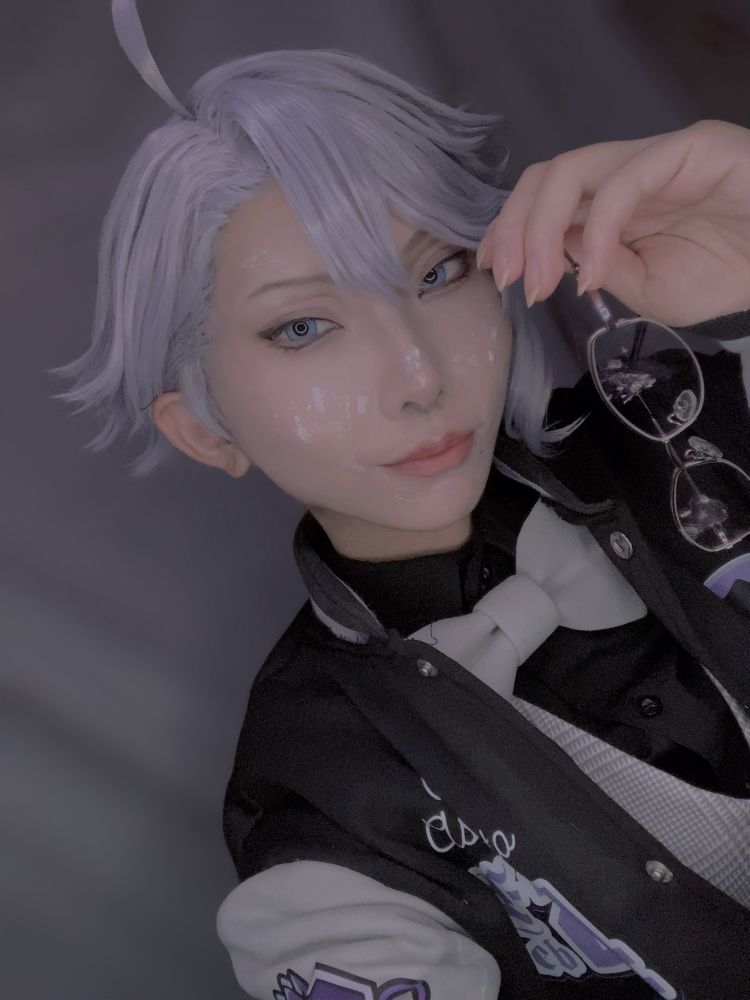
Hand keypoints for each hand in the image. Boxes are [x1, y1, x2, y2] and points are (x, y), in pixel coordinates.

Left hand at [477, 119, 749, 326]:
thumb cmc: (724, 274)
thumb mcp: (644, 289)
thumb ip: (598, 266)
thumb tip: (550, 255)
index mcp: (611, 204)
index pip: (544, 198)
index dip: (509, 228)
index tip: (494, 271)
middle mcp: (626, 173)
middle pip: (546, 178)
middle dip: (514, 228)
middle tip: (509, 280)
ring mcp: (655, 157)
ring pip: (574, 170)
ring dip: (540, 229)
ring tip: (538, 283)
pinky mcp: (689, 149)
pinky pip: (625, 181)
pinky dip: (597, 230)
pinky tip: (592, 272)